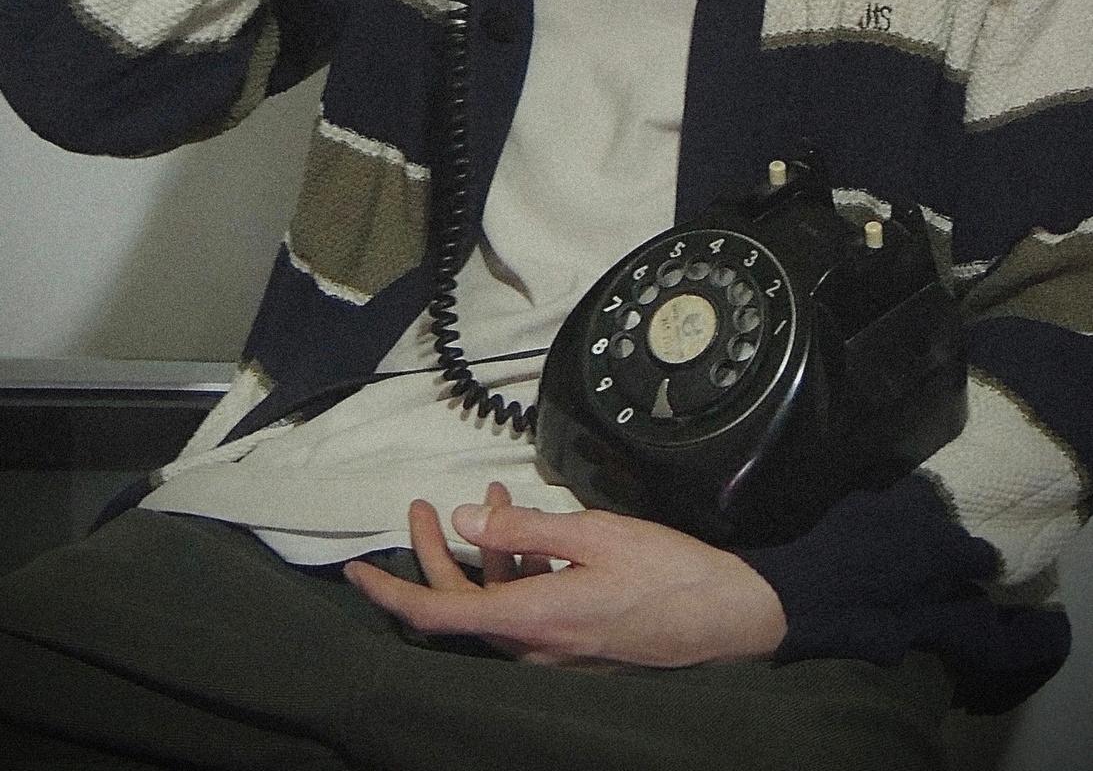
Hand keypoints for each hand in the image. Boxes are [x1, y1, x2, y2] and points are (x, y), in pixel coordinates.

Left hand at [343, 483, 786, 669]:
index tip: (356, 569)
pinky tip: (530, 526)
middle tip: (422, 506)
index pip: (437, 615)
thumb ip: (527, 527)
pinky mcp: (575, 645)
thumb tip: (466, 517)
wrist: (730, 620)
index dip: (391, 592)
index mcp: (532, 621)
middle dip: (433, 554)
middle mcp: (534, 647)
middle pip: (459, 605)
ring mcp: (555, 651)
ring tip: (488, 492)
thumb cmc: (669, 575)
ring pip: (493, 603)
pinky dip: (516, 566)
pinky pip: (526, 608)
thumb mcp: (596, 535)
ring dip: (482, 550)